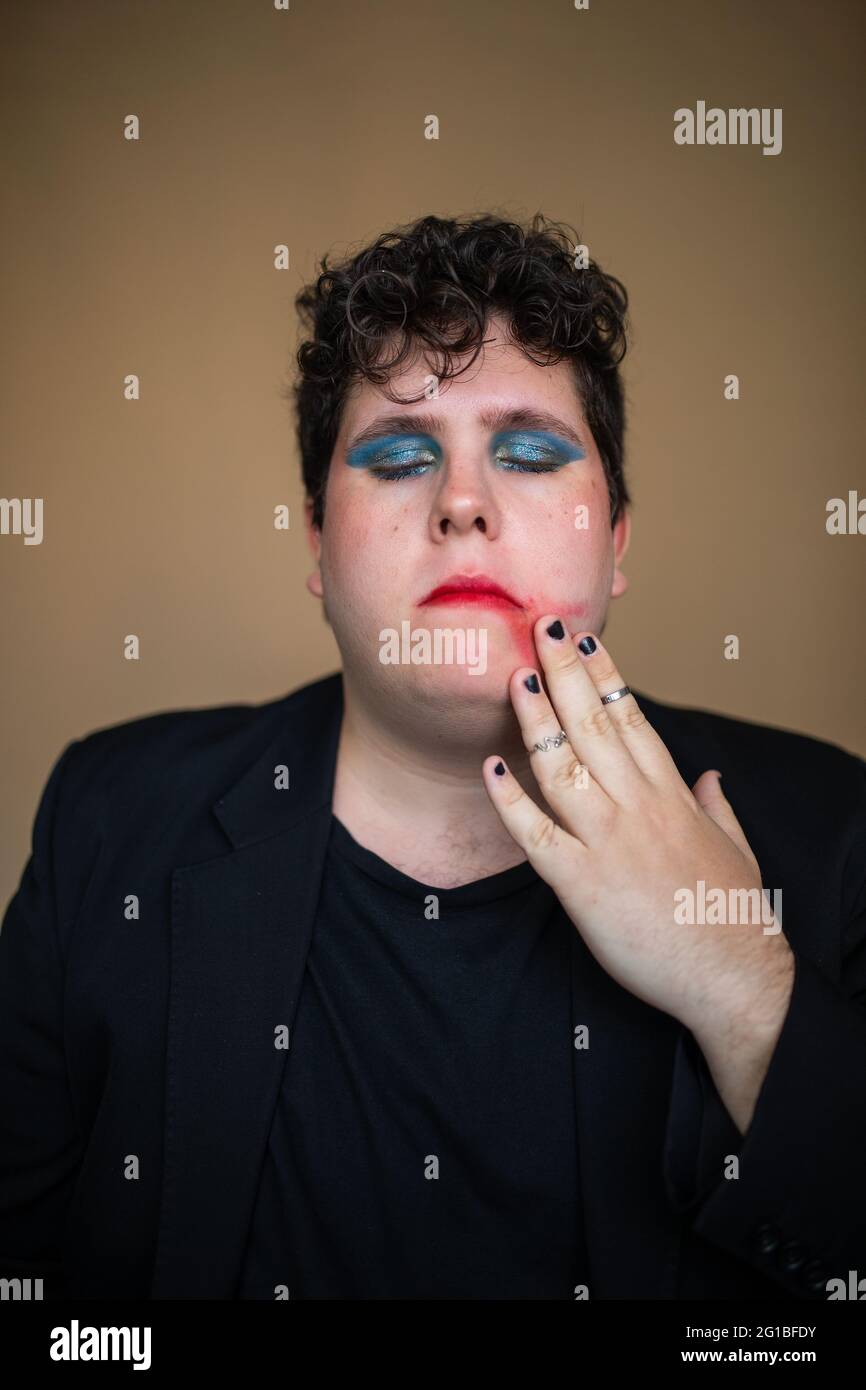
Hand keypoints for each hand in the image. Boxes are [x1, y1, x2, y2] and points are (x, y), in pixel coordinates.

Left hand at [482, 618, 794, 1055]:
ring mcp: (609, 842)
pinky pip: (535, 835)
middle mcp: (640, 807)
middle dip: (563, 671)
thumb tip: (710, 778)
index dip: (604, 675)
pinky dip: (509, 800)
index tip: (582, 639)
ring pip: (563, 766)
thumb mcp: (734, 849)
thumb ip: (715, 807)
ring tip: (512, 675)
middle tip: (539, 625)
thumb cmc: (732, 917)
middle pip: (594, 725)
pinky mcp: (582, 884)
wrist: (734, 977)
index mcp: (672, 795)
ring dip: (535, 718)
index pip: (632, 719)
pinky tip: (489, 768)